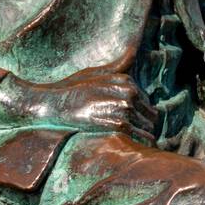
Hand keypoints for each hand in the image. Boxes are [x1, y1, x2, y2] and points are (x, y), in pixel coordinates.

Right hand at [0, 71, 156, 143]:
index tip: (138, 128)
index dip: (143, 118)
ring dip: (145, 140)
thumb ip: (116, 68)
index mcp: (126, 81)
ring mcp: (124, 108)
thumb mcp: (95, 73)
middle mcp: (129, 93)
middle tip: (140, 143)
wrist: (53, 103)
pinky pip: (140, 138)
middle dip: (146, 129)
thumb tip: (133, 51)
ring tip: (139, 150)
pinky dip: (142, 145)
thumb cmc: (71, 89)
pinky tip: (137, 153)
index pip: (147, 104)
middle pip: (151, 117)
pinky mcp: (118, 124)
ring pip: (148, 129)